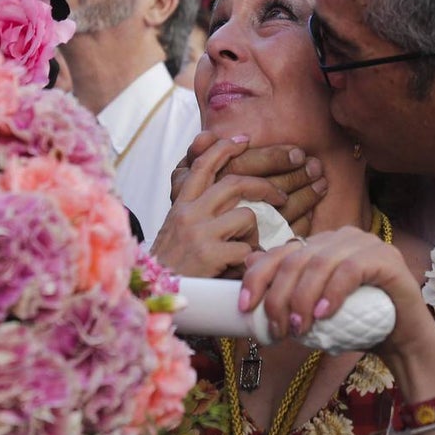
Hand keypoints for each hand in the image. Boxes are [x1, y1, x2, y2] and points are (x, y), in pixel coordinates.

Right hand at [151, 136, 286, 277]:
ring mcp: (199, 232)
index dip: (224, 148)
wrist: (154, 294)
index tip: (244, 141)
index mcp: (181, 204)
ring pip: (246, 216)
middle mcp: (189, 213)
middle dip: (262, 186)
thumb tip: (226, 188)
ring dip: (254, 234)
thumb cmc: (172, 263)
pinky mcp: (210, 255)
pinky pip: (246, 249)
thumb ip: (196, 207)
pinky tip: (242, 268)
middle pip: (233, 183)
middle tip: (279, 195)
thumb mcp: (176, 227)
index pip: (202, 165)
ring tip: (247, 248)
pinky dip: (251, 258)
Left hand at [239, 227, 434, 359]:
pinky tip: (323, 314)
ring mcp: (365, 244)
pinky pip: (351, 269)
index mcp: (320, 245)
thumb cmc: (357, 324)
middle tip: (277, 329)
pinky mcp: (387, 258)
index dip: (258, 278)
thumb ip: (286, 287)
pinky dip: (332, 292)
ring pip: (320, 263)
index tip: (245, 307)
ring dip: (303, 298)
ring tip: (298, 328)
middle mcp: (340, 238)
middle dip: (279, 296)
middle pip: (296, 259)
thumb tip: (248, 262)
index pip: (280, 253)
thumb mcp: (313, 309)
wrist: (402, 340)